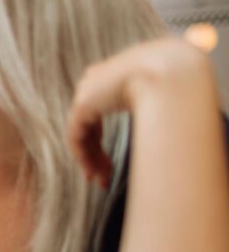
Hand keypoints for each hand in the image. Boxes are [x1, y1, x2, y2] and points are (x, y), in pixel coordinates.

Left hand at [67, 38, 211, 187]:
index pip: (98, 114)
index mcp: (112, 78)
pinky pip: (76, 137)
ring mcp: (87, 93)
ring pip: (82, 135)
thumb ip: (149, 112)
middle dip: (96, 155)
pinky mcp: (83, 105)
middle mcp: (95, 84)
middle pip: (89, 127)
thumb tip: (156, 137)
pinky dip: (84, 157)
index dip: (99, 141)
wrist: (168, 71)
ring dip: (92, 161)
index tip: (107, 162)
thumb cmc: (174, 81)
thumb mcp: (161, 97)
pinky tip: (93, 172)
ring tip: (102, 180)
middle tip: (104, 177)